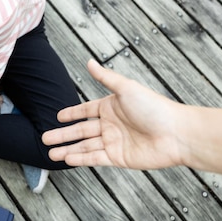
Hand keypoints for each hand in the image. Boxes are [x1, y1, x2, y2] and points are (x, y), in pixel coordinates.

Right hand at [42, 59, 185, 169]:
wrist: (176, 133)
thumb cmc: (155, 107)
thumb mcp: (126, 89)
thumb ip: (106, 77)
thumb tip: (89, 62)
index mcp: (111, 107)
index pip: (85, 111)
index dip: (71, 114)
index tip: (57, 117)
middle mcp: (110, 125)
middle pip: (80, 130)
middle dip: (62, 135)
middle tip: (45, 138)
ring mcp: (114, 142)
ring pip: (84, 146)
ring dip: (67, 149)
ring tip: (50, 153)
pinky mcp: (118, 158)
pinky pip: (94, 158)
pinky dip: (80, 159)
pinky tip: (67, 159)